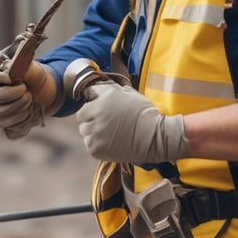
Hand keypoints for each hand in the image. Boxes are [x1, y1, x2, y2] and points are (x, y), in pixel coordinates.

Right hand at [0, 51, 56, 138]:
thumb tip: (25, 37)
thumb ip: (20, 48)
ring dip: (13, 107)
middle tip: (24, 89)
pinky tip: (26, 110)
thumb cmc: (19, 67)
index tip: (13, 78)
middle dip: (9, 94)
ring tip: (28, 98)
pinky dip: (15, 117)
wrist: (24, 84)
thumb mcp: (18, 55)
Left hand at [75, 82, 190, 162]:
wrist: (155, 137)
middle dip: (90, 117)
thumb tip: (100, 89)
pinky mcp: (96, 148)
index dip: (94, 101)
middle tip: (104, 122)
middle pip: (81, 115)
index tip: (100, 106)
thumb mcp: (129, 93)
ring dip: (92, 131)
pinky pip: (89, 144)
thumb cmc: (145, 113)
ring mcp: (95, 131)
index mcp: (105, 96)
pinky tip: (110, 142)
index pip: (88, 95)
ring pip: (84, 131)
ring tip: (109, 133)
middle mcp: (96, 112)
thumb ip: (112, 90)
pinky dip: (97, 144)